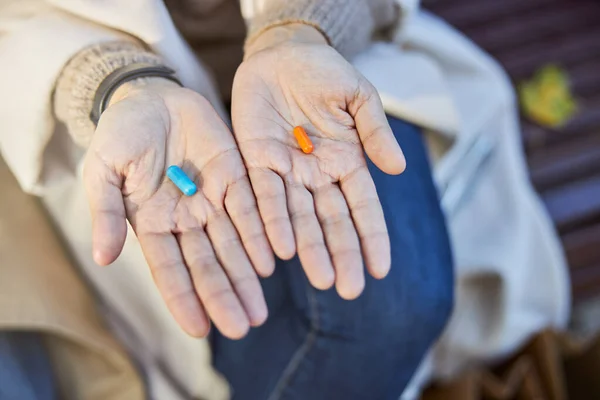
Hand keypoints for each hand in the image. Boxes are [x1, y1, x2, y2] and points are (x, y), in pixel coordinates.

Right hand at [84, 78, 271, 338]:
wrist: (150, 95)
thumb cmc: (120, 134)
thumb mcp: (103, 169)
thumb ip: (107, 212)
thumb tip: (103, 258)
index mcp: (152, 223)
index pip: (170, 270)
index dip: (184, 299)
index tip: (200, 330)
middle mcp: (186, 219)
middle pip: (208, 265)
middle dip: (224, 296)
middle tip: (244, 327)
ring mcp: (212, 199)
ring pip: (233, 245)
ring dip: (247, 276)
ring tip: (260, 309)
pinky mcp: (235, 176)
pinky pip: (250, 208)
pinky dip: (260, 233)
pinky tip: (272, 259)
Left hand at [233, 25, 405, 299]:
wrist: (281, 53)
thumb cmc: (324, 72)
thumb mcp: (358, 96)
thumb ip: (375, 131)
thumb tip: (397, 169)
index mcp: (347, 161)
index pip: (364, 206)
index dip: (372, 237)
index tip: (381, 269)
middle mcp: (318, 174)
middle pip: (333, 221)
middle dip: (343, 255)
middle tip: (351, 290)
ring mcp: (288, 172)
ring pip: (301, 218)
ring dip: (311, 249)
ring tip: (322, 280)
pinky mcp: (257, 162)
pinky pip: (265, 196)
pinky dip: (273, 223)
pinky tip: (281, 251)